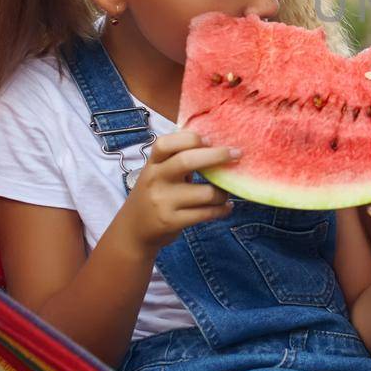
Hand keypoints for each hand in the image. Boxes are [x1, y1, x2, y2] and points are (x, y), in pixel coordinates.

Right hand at [114, 130, 235, 253]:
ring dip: (223, 192)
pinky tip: (226, 207)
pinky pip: (206, 213)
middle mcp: (155, 180)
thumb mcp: (157, 174)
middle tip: (237, 153)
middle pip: (186, 161)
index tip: (210, 139)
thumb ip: (178, 160)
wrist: (132, 231)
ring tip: (227, 193)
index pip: (165, 144)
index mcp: (152, 164)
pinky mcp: (171, 222)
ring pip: (205, 193)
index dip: (190, 139)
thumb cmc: (154, 195)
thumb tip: (216, 145)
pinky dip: (222, 209)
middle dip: (217, 155)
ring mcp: (162, 202)